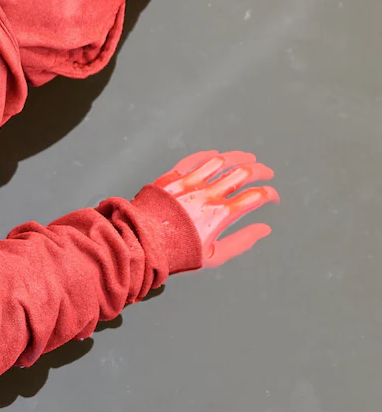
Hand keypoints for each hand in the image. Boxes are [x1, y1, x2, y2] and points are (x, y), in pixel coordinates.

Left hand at [151, 150, 278, 268]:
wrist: (138, 243)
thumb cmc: (175, 253)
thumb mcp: (214, 256)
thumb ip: (242, 241)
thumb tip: (265, 230)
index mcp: (220, 214)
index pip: (256, 196)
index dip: (270, 194)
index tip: (271, 197)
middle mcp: (207, 194)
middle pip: (243, 173)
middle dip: (260, 171)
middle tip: (267, 173)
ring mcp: (188, 183)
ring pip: (220, 161)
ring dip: (238, 157)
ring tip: (247, 158)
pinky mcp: (170, 178)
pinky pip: (193, 160)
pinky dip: (208, 156)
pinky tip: (217, 155)